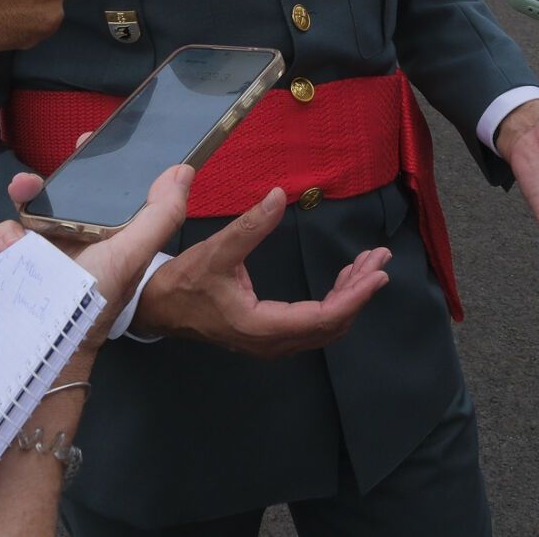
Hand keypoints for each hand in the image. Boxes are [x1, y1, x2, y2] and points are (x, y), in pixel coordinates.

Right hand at [0, 163, 193, 350]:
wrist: (57, 341)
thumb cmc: (100, 297)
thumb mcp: (134, 252)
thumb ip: (160, 214)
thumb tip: (183, 171)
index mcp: (105, 229)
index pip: (99, 186)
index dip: (92, 162)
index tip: (86, 140)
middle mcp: (73, 234)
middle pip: (53, 193)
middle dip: (37, 181)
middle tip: (27, 181)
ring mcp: (42, 248)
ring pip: (25, 211)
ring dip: (21, 207)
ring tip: (19, 217)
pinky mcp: (15, 261)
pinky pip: (4, 236)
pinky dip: (7, 239)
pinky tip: (15, 248)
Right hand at [131, 188, 389, 355]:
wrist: (158, 308)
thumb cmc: (186, 281)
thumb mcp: (217, 251)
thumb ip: (250, 226)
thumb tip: (279, 195)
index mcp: (262, 327)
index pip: (322, 318)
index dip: (355, 297)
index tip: (378, 274)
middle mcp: (273, 342)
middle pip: (331, 324)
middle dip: (359, 292)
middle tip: (379, 259)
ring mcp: (273, 342)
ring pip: (325, 326)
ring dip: (350, 296)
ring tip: (368, 264)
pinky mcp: (271, 334)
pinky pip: (314, 323)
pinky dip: (336, 301)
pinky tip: (345, 279)